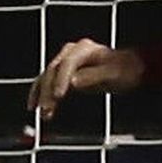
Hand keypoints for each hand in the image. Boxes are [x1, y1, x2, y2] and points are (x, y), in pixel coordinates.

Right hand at [28, 39, 144, 123]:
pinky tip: (33, 106)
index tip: (58, 96)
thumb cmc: (124, 70)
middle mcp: (71, 52)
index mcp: (85, 49)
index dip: (61, 79)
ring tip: (43, 113)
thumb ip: (94, 77)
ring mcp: (65, 61)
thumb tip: (73, 82)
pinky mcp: (62, 73)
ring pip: (47, 77)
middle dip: (49, 91)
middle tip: (47, 109)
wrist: (128, 68)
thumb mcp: (114, 74)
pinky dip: (40, 94)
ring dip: (42, 95)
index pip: (68, 63)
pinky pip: (47, 82)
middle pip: (54, 70)